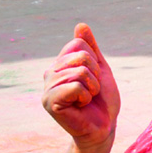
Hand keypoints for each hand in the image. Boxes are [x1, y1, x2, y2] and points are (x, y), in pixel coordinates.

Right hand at [42, 24, 120, 151]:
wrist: (103, 127)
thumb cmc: (102, 100)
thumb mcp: (100, 69)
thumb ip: (91, 48)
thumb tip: (81, 25)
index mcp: (60, 64)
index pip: (79, 45)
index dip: (94, 61)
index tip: (93, 78)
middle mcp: (49, 73)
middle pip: (80, 57)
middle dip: (95, 75)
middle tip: (91, 92)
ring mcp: (47, 88)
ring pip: (79, 72)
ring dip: (92, 88)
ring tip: (86, 100)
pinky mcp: (50, 102)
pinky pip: (75, 87)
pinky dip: (85, 97)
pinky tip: (80, 106)